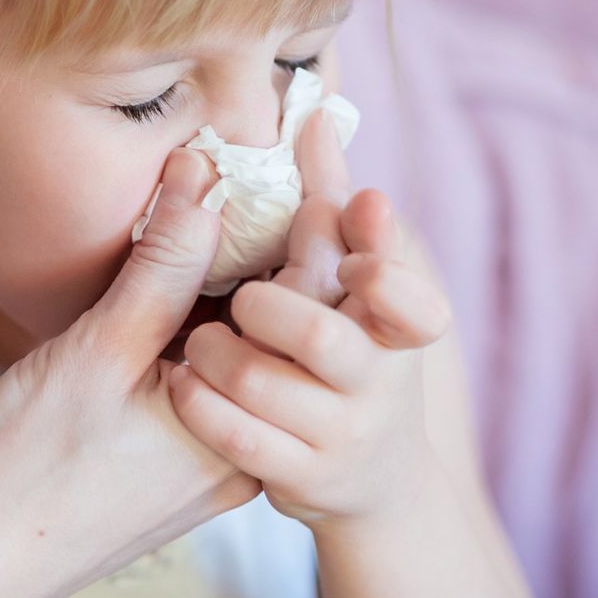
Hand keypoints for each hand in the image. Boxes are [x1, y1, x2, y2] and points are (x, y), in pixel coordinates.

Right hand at [0, 147, 261, 597]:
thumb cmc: (26, 466)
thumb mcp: (100, 350)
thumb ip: (165, 265)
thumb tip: (205, 177)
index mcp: (249, 431)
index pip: (309, 316)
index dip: (306, 234)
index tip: (300, 169)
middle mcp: (248, 452)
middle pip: (284, 332)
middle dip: (275, 252)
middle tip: (263, 177)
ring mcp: (215, 460)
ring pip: (247, 354)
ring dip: (237, 285)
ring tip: (224, 211)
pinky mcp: (180, 462)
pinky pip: (214, 379)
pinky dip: (203, 326)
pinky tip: (185, 276)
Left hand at [170, 110, 453, 526]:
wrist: (375, 485)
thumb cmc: (349, 354)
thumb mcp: (352, 285)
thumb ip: (330, 202)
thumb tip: (313, 112)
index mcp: (402, 329)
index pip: (416, 298)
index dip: (383, 262)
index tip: (355, 216)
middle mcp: (382, 384)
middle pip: (321, 336)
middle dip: (266, 305)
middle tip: (239, 295)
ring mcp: (344, 436)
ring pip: (265, 385)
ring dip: (216, 352)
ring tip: (195, 340)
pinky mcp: (301, 480)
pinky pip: (238, 439)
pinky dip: (201, 403)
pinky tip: (181, 382)